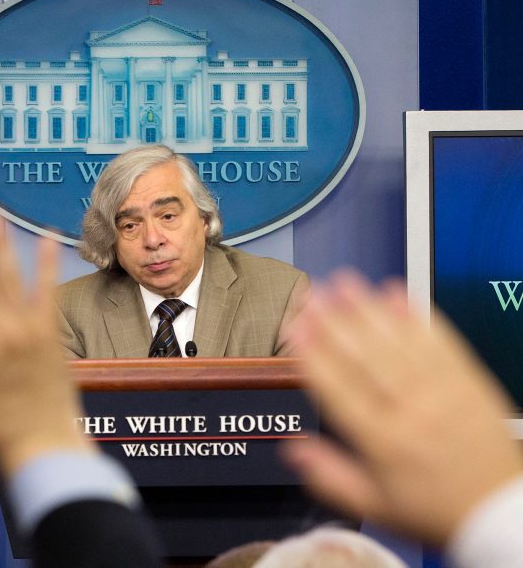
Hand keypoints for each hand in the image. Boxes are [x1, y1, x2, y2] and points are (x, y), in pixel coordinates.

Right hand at [283, 271, 522, 544]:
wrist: (501, 511)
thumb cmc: (434, 509)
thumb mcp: (374, 506)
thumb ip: (329, 477)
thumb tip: (292, 451)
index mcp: (383, 442)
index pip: (339, 389)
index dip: (312, 355)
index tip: (293, 327)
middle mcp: (411, 411)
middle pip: (365, 357)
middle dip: (334, 321)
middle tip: (310, 292)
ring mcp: (442, 391)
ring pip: (398, 342)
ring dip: (368, 308)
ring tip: (343, 281)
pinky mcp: (468, 379)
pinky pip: (439, 340)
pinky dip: (416, 314)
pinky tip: (396, 292)